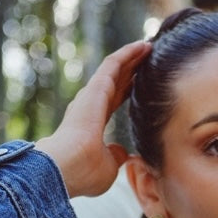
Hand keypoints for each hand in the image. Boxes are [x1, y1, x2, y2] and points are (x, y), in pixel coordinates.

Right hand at [35, 40, 151, 198]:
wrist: (68, 167)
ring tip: (148, 45)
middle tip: (148, 55)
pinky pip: (114, 64)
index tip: (143, 81)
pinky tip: (142, 45)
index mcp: (93, 123)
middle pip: (116, 80)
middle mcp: (91, 105)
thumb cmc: (84, 173)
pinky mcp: (96, 88)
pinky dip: (128, 54)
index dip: (128, 89)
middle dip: (131, 68)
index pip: (114, 99)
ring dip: (131, 56)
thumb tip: (124, 154)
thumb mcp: (108, 167)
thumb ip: (116, 157)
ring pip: (115, 68)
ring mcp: (92, 95)